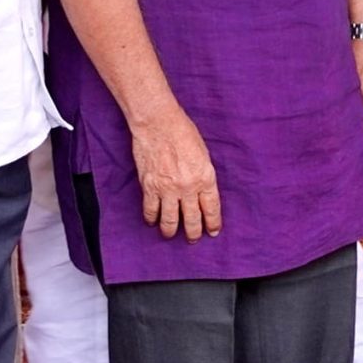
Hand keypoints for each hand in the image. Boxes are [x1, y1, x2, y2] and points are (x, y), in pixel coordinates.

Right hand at [132, 105, 220, 237]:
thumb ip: (203, 176)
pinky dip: (151, 218)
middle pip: (192, 219)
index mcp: (205, 178)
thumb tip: (202, 192)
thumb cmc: (183, 133)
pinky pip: (151, 210)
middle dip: (193, 232)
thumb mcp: (203, 155)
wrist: (158, 123)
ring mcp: (167, 189)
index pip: (211, 209)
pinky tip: (152, 222)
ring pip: (170, 220)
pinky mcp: (150, 187)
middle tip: (193, 239)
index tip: (213, 232)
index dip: (212, 223)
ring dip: (171, 231)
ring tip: (171, 235)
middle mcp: (188, 187)